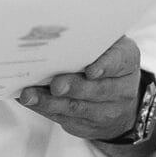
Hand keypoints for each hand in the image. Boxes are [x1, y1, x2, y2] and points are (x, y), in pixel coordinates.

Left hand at [17, 36, 139, 140]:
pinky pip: (65, 119)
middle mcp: (122, 89)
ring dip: (51, 102)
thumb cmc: (103, 59)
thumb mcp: (107, 45)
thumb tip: (54, 30)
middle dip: (73, 87)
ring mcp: (107, 112)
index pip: (120, 62)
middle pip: (97, 90)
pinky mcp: (87, 126)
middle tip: (55, 85)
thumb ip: (89, 39)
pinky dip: (44, 109)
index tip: (91, 70)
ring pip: (77, 109)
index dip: (106, 66)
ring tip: (30, 95)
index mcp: (127, 60)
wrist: (118, 99)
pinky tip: (29, 101)